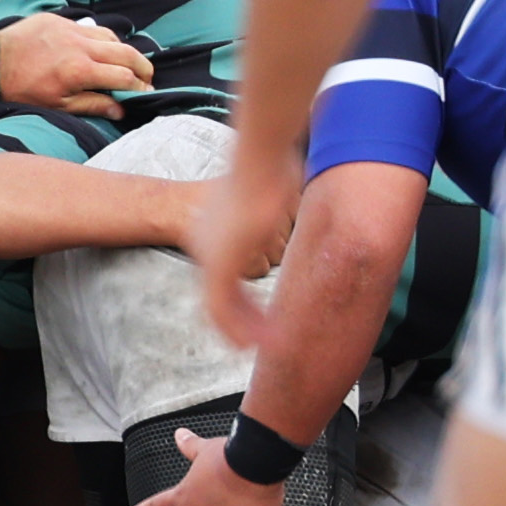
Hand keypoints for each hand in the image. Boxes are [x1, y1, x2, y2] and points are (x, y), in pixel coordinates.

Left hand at [0, 13, 152, 118]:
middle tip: (147, 77)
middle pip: (126, 53)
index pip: (124, 77)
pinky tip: (100, 49)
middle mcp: (80, 45)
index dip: (139, 86)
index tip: (146, 93)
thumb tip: (120, 109)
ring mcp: (70, 28)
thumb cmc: (19, 89)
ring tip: (125, 64)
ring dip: (123, 51)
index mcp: (80, 71)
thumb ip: (91, 105)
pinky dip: (101, 39)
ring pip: (111, 36)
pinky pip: (90, 27)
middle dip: (142, 66)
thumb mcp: (55, 105)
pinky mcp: (59, 19)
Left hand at [194, 142, 303, 349]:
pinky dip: (242, 328)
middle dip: (243, 320)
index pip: (225, 277)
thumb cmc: (273, 168)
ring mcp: (211, 257)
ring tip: (267, 345)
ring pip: (220, 308)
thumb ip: (281, 210)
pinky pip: (223, 309)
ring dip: (245, 329)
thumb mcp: (276, 194)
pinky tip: (259, 341)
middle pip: (220, 295)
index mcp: (218, 231)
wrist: (260, 160)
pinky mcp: (219, 264)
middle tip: (263, 339)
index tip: (261, 316)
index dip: (243, 300)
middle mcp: (208, 246)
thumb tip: (297, 206)